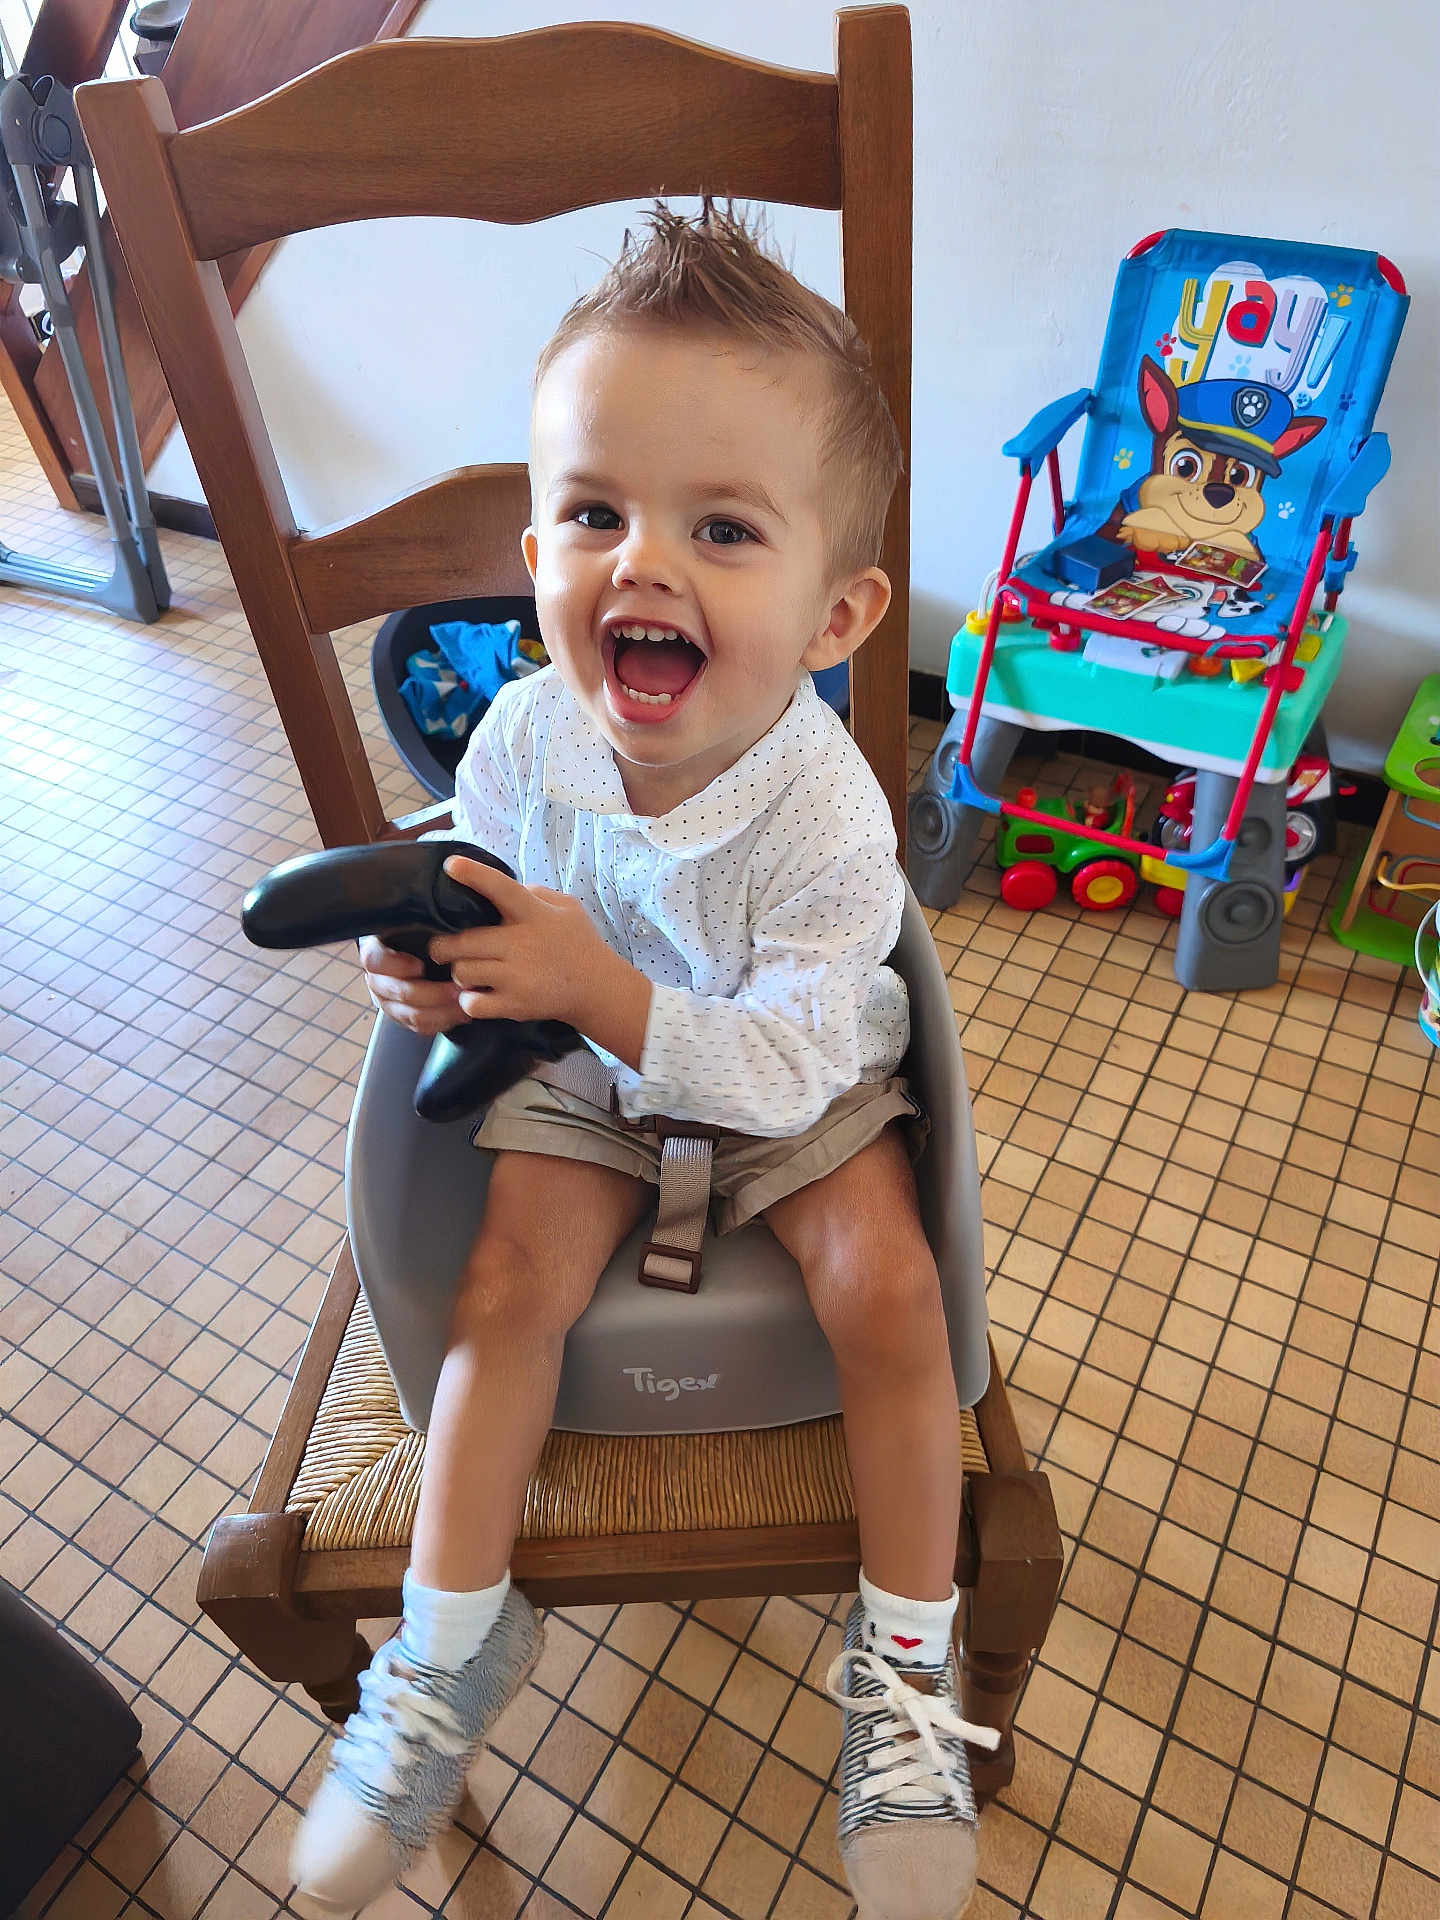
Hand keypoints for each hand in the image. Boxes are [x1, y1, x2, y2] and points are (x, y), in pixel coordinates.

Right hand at [358, 935, 465, 1036]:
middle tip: (457, 989)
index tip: (418, 966)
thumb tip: (445, 928)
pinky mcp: (403, 1018)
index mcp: (375, 953)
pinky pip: (420, 1027)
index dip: (396, 965)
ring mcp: (389, 1002)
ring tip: (464, 1004)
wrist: (415, 952)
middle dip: (432, 994)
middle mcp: (378, 980)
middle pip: (399, 992)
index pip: (375, 961)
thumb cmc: (417, 934)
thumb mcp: (415, 924)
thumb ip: (425, 927)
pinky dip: (443, 1022)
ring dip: (442, 1011)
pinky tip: (460, 1014)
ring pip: (411, 1014)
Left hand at [429, 857, 651, 1065]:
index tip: (451, 866)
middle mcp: (523, 944)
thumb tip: (499, 886)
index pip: (501, 889)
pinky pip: (472, 1004)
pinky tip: (478, 995)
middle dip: (444, 946)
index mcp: (534, 914)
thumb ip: (534, 892)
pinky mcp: (516, 1005)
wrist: (598, 988)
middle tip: (443, 948)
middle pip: (463, 942)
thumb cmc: (578, 943)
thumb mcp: (567, 907)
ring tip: (468, 973)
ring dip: (460, 973)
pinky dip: (469, 1001)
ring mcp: (518, 977)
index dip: (474, 875)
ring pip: (462, 973)